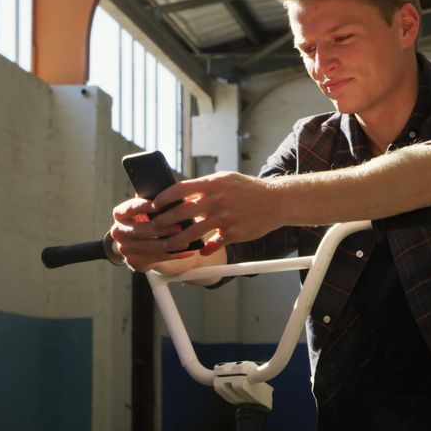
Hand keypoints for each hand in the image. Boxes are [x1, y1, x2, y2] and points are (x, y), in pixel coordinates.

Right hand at [109, 196, 199, 273]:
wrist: (147, 242)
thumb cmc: (152, 218)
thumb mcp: (151, 209)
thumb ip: (157, 203)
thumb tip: (173, 200)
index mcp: (121, 214)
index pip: (131, 208)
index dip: (144, 206)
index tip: (159, 206)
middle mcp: (118, 231)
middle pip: (141, 230)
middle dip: (162, 229)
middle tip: (180, 228)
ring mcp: (124, 248)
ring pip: (150, 247)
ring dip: (171, 244)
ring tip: (187, 241)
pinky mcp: (134, 261)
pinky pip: (157, 258)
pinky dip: (175, 255)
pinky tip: (188, 252)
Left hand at [146, 171, 281, 255]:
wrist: (276, 200)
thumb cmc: (248, 190)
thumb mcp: (226, 180)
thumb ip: (204, 186)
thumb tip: (181, 194)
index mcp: (213, 184)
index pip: (179, 189)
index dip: (163, 198)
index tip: (153, 206)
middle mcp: (217, 200)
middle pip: (181, 213)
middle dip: (163, 222)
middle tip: (154, 228)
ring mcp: (226, 217)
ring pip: (194, 233)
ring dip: (178, 241)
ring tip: (169, 245)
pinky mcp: (235, 232)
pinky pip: (214, 244)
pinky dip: (206, 249)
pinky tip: (201, 251)